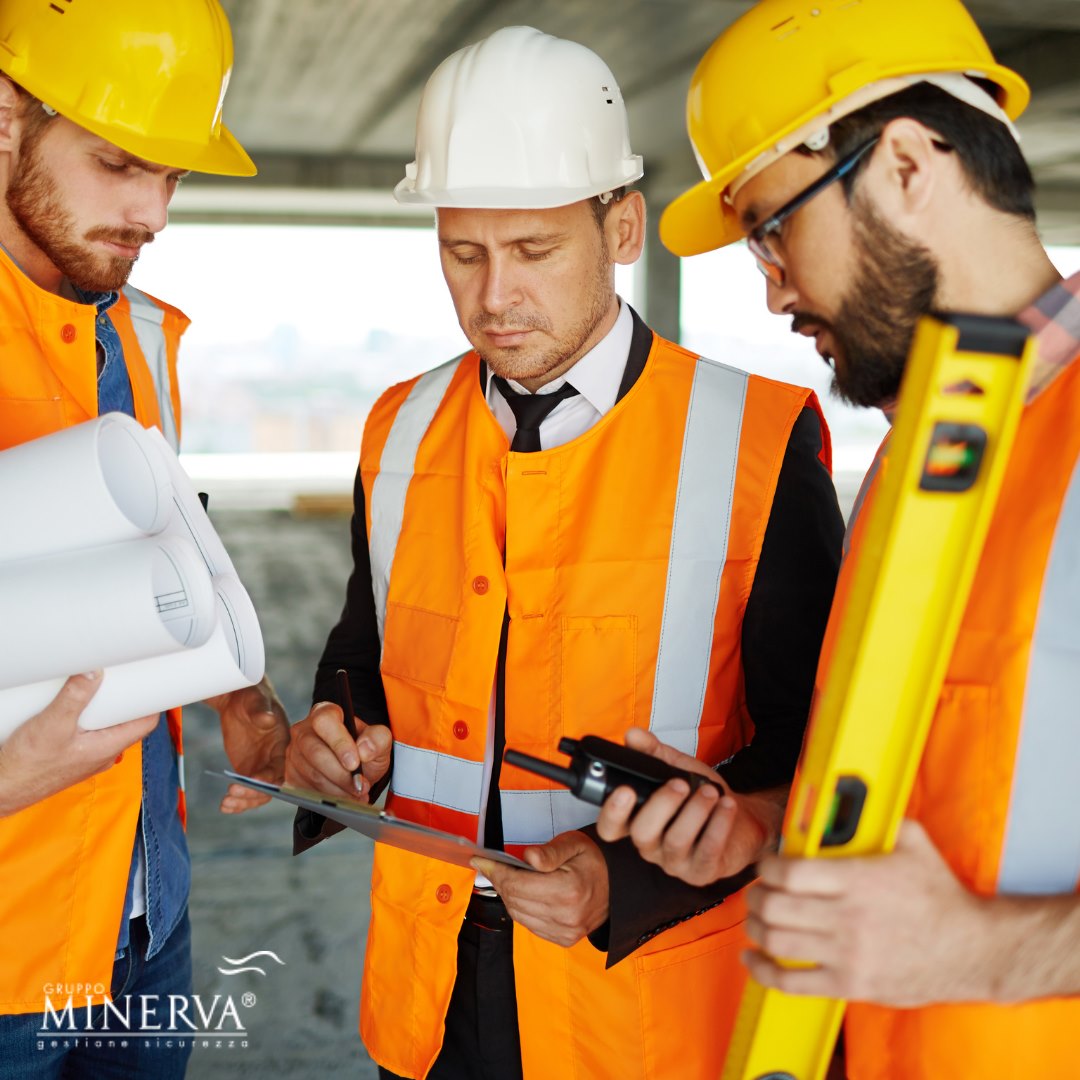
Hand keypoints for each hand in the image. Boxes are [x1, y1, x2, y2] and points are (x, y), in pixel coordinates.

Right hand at [0, 672, 157, 816]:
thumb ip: (74, 696)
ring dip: (100, 709)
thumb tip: (94, 671)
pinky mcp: (69, 757)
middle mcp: (101, 754)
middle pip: (125, 722)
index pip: (145, 723)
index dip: (152, 701)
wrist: (2, 791)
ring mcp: (85, 757)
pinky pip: (85, 734)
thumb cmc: (28, 768)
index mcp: (108, 748)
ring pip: (103, 728)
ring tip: (92, 688)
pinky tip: (68, 708)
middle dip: (122, 699)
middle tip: (117, 678)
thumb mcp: (52, 725)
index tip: (151, 681)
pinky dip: (82, 719)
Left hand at [208, 676, 290, 812]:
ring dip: (243, 802)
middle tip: (232, 793)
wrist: (238, 699)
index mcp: (284, 744)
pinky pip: (246, 790)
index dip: (268, 776)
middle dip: (253, 793)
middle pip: (270, 786)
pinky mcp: (248, 770)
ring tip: (226, 803)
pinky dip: (237, 801)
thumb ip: (261, 711)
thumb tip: (267, 718)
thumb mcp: (256, 701)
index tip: (251, 779)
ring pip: (258, 793)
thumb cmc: (252, 696)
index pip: (281, 766)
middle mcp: (276, 759)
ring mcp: (262, 767)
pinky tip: (225, 806)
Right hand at [284, 700, 391, 801]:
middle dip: (341, 774)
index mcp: (325, 713)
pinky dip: (329, 797)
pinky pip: (307, 790)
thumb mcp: (380, 741)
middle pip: (315, 752)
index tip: (355, 763)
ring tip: (357, 793)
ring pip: (312, 774)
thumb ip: (378, 738)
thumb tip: (364, 749)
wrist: (356, 771)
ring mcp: (294, 753)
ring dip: (338, 789)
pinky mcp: (290, 775)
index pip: (325, 721)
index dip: (339, 743)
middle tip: (360, 786)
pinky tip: (344, 797)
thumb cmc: (364, 751)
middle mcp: (304, 730)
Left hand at [473, 830, 608, 946]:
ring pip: (518, 915)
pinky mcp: (564, 939)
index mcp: (569, 890)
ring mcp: (565, 932)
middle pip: (514, 900)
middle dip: (499, 881)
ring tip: (505, 877)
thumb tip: (527, 858)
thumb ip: (550, 851)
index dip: (495, 871)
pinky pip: (529, 925)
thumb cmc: (593, 861)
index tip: (481, 860)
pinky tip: (521, 894)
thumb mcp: (574, 844)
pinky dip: (520, 909)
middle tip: (491, 866)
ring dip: (507, 895)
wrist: (617, 887)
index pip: (517, 884)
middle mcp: (566, 916)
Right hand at [595, 728, 782, 885]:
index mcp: (638, 822)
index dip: (611, 813)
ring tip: (710, 791)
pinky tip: (726, 805)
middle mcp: (652, 846)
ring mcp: (676, 862)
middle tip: (680, 783)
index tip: (625, 790)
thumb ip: (653, 753)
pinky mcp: (703, 872)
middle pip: (642, 833)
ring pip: (676, 842)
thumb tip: (632, 735)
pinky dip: (718, 825)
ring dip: (694, 812)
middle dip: (661, 805)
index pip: (610, 827)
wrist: (742, 819)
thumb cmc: (703, 795)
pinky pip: (707, 852)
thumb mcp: (677, 769)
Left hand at [744, 819, 989, 1004]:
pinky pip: (793, 982)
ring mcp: (848, 954)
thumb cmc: (942, 896)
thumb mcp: (913, 843)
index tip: (767, 865)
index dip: (767, 867)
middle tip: (758, 891)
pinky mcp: (851, 984)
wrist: (974, 950)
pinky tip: (754, 959)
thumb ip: (878, 820)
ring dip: (755, 928)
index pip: (789, 872)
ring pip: (777, 942)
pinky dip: (764, 971)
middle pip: (774, 907)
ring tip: (756, 920)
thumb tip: (853, 801)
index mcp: (857, 879)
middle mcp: (848, 917)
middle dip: (756, 896)